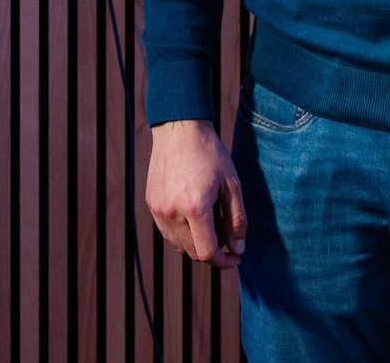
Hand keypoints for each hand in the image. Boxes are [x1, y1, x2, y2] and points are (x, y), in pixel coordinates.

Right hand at [145, 119, 246, 268]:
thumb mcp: (232, 184)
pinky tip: (194, 215)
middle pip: (192, 252)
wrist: (179, 129)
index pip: (207, 253)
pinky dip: (182, 233)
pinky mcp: (151, 203)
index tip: (235, 256)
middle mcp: (172, 212)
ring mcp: (158, 209)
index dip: (223, 261)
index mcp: (195, 208)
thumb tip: (238, 248)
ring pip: (178, 245)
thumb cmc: (209, 153)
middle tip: (227, 236)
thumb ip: (237, 220)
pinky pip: (167, 231)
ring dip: (196, 243)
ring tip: (211, 223)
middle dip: (212, 252)